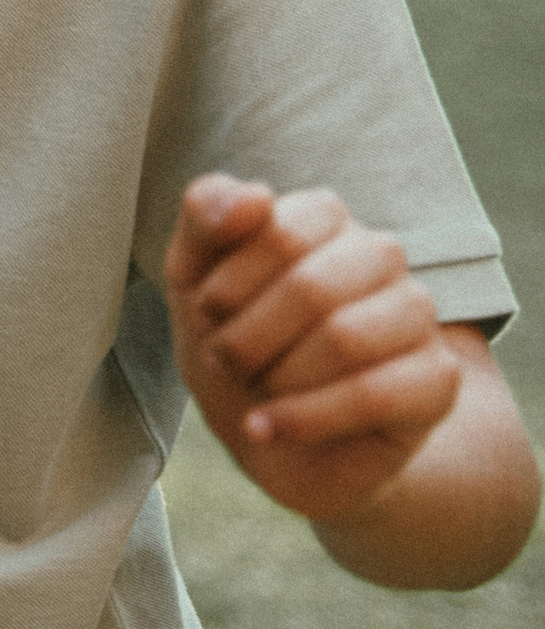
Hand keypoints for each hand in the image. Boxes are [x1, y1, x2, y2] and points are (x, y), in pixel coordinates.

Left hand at [164, 174, 460, 523]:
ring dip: (278, 379)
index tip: (208, 313)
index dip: (227, 285)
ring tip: (258, 393)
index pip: (278, 229)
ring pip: (345, 339)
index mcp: (324, 217)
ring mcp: (416, 314)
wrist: (268, 434)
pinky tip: (269, 427)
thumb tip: (255, 195)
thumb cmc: (236, 345)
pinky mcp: (436, 378)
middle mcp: (380, 255)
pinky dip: (304, 418)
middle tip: (226, 362)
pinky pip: (374, 394)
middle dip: (246, 339)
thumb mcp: (192, 280)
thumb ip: (205, 217)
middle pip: (310, 287)